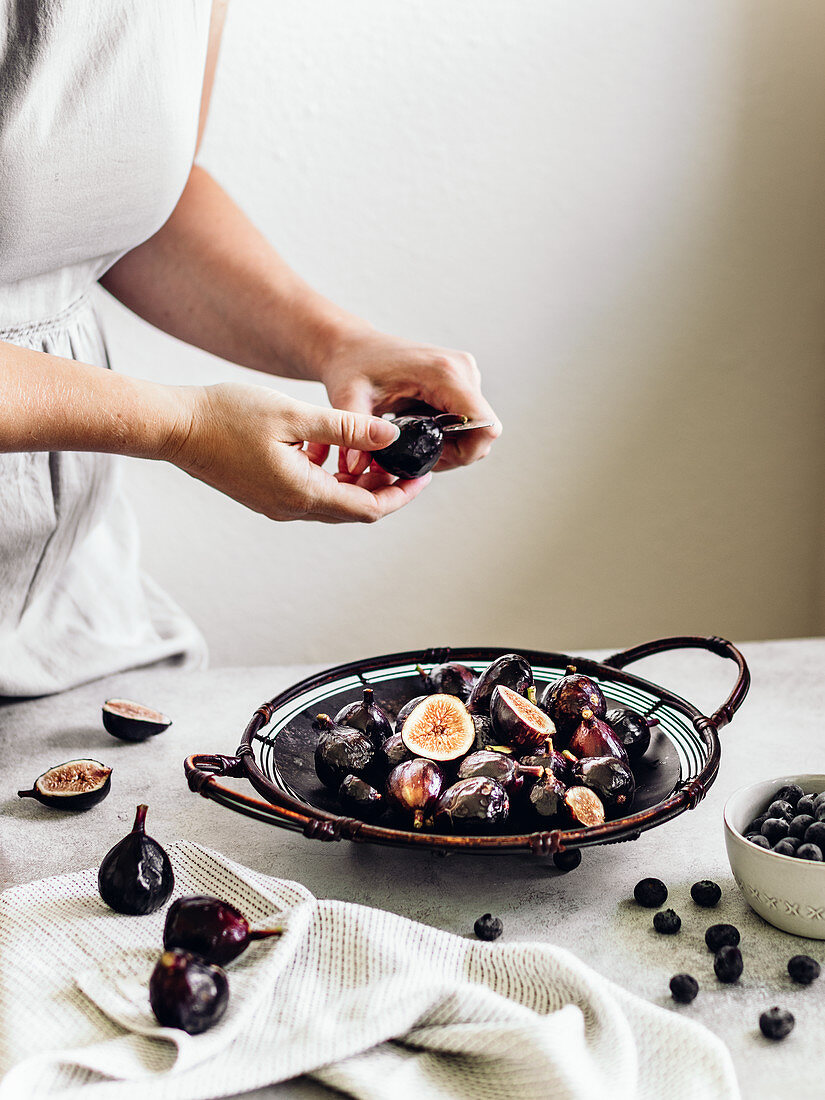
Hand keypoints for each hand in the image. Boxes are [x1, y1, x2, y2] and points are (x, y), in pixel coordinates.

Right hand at [166, 382, 429, 522]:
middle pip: (354, 510)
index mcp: (304, 493)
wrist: (174, 427)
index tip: (421, 476)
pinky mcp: (265, 495)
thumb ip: (346, 428)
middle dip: (385, 488)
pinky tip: (333, 450)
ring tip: (376, 452)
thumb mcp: (295, 415)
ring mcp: (277, 505)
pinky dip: (332, 479)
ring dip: (358, 484)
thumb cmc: (225, 415)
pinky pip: (311, 495)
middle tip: (404, 461)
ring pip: (333, 503)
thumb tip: (390, 436)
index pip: (369, 507)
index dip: (401, 494)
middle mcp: (292, 508)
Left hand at [314, 329, 501, 477]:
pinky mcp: (460, 379)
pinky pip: (468, 418)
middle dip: (455, 453)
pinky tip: (418, 428)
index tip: (431, 458)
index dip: (466, 452)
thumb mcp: (348, 399)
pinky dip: (448, 432)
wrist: (353, 345)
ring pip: (477, 428)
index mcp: (443, 373)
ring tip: (413, 441)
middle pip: (484, 431)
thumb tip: (355, 467)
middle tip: (416, 455)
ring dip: (451, 444)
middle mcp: (461, 370)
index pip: (484, 424)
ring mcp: (464, 373)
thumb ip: (355, 432)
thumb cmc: (351, 367)